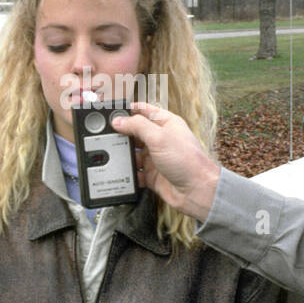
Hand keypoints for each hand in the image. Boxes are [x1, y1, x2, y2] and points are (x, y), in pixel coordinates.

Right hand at [112, 102, 220, 221]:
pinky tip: (122, 171)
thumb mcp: (159, 137)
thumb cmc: (187, 161)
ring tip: (113, 154)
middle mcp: (161, 139)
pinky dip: (128, 172)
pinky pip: (135, 172)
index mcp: (167, 124)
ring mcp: (156, 158)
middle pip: (136, 132)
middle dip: (122, 134)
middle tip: (106, 134)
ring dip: (124, 154)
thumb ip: (137, 126)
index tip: (112, 112)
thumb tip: (118, 120)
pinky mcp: (152, 175)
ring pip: (133, 153)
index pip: (144, 111)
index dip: (129, 110)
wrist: (197, 191)